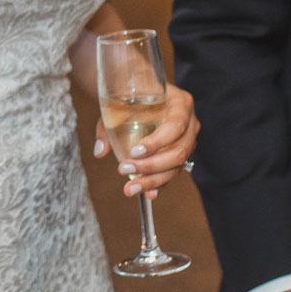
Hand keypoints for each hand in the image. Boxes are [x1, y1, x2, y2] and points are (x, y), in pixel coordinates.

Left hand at [92, 83, 198, 198]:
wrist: (137, 97)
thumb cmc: (131, 98)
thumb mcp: (118, 105)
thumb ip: (107, 127)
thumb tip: (100, 151)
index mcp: (180, 103)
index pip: (176, 125)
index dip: (158, 142)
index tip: (135, 152)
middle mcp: (190, 123)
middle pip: (179, 151)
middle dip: (151, 165)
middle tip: (124, 168)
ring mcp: (188, 141)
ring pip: (177, 166)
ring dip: (153, 180)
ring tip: (130, 188)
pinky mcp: (180, 155)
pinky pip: (172, 172)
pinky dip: (159, 184)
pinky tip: (148, 194)